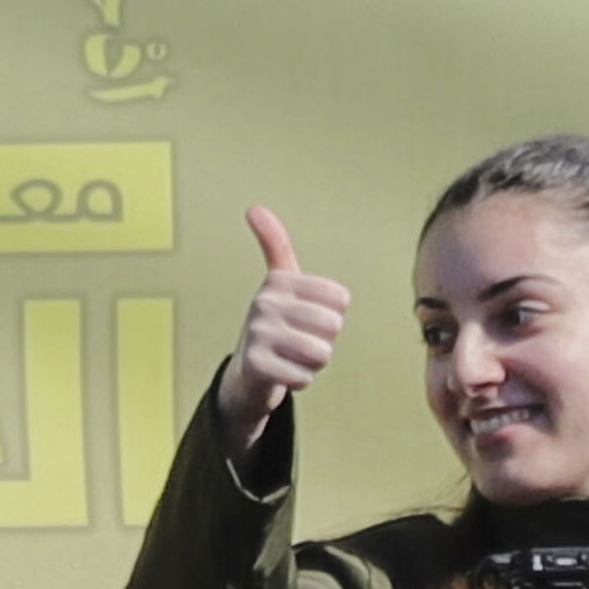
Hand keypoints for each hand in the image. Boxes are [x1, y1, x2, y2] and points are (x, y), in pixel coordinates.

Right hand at [223, 207, 347, 428]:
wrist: (246, 375)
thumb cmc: (274, 326)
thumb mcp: (279, 283)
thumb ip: (275, 245)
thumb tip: (253, 208)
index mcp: (278, 280)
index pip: (341, 300)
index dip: (332, 315)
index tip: (306, 318)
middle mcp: (264, 302)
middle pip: (333, 326)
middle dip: (324, 341)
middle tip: (299, 342)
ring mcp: (258, 334)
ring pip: (322, 353)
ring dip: (313, 363)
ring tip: (292, 357)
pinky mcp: (257, 365)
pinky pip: (305, 376)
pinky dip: (300, 381)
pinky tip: (283, 374)